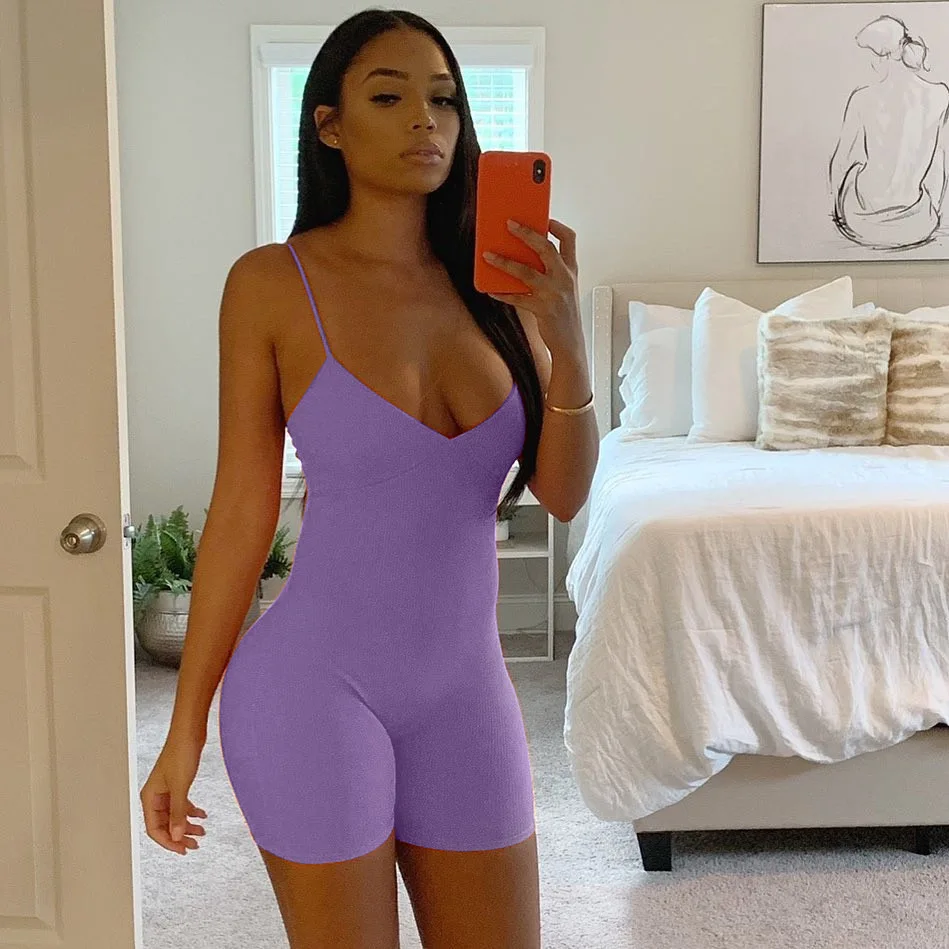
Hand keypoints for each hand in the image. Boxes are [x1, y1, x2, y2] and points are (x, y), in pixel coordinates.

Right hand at [140, 735, 207, 855]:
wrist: (190, 732)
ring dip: (187, 825)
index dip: (168, 842)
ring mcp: (167, 790)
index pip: (154, 829)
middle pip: (164, 824)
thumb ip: (178, 813)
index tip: (183, 849)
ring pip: (174, 815)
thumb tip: (177, 836)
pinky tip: (202, 815)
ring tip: (202, 833)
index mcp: (149, 798)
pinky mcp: (177, 784)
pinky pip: (182, 804)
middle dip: (179, 836)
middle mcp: (156, 796)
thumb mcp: (180, 786)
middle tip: (195, 845)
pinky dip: (191, 811)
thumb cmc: (181, 753)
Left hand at [481, 218, 580, 350]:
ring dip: (505, 262)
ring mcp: (554, 293)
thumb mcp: (564, 288)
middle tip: (509, 225)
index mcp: (571, 270)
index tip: (543, 218)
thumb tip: (523, 257)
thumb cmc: (564, 313)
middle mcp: (564, 278)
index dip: (556, 226)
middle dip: (526, 234)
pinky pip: (517, 298)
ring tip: (488, 256)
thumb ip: (550, 272)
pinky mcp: (543, 309)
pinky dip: (503, 294)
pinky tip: (492, 291)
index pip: (569, 240)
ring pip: (526, 272)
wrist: (571, 342)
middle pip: (546, 248)